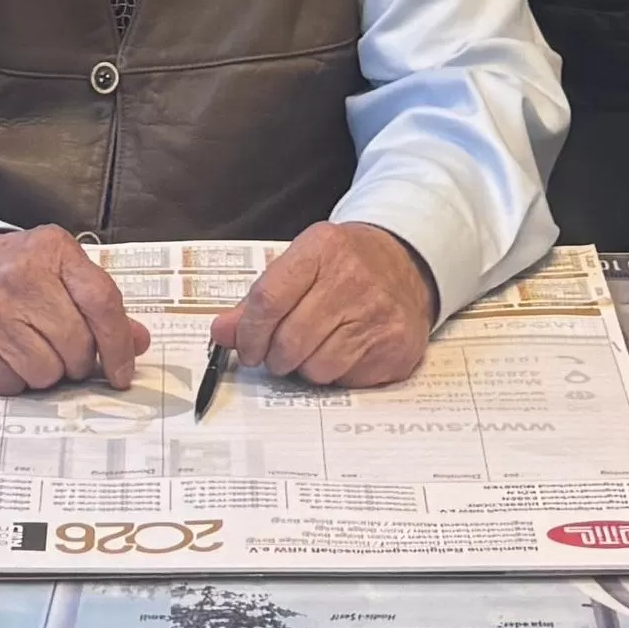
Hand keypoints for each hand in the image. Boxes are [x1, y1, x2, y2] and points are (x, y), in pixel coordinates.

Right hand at [0, 229, 150, 394]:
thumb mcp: (55, 270)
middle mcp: (20, 277)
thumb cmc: (7, 273)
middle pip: (77, 345)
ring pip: (47, 372)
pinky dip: (12, 380)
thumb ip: (97, 303)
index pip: (102, 301)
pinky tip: (0, 355)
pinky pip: (12, 386)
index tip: (123, 372)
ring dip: (43, 372)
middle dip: (76, 360)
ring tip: (25, 346)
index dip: (118, 344)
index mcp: (52, 250)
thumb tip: (137, 341)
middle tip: (58, 349)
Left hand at [208, 221, 435, 389]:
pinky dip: (337, 373)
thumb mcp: (303, 264)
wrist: (406, 264)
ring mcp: (377, 313)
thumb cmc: (345, 266)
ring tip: (317, 345)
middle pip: (288, 341)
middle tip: (279, 352)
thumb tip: (221, 332)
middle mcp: (352, 277)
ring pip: (315, 367)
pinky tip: (346, 349)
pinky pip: (345, 379)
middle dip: (275, 357)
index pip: (268, 299)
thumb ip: (260, 299)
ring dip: (306, 367)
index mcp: (322, 248)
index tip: (246, 347)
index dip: (248, 333)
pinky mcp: (396, 345)